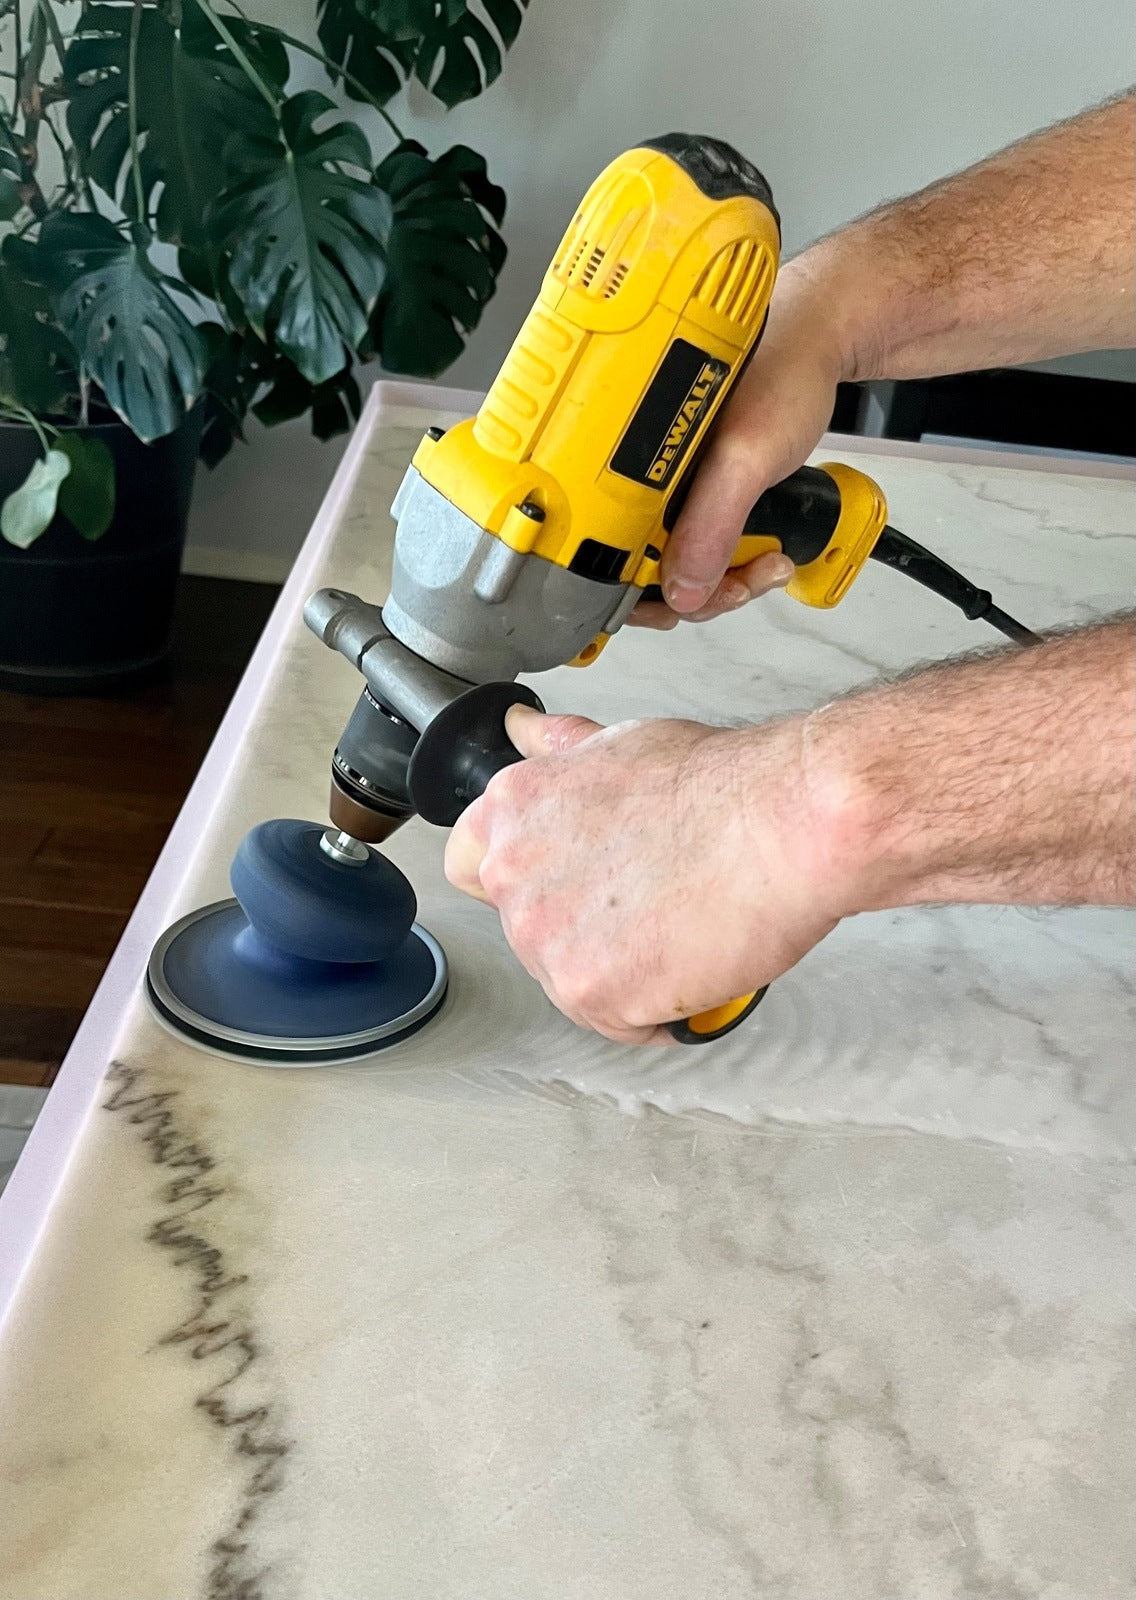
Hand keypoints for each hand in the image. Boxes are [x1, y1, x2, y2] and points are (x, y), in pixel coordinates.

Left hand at [444, 704, 856, 1044]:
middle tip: (652, 900)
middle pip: (530, 932)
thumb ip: (562, 752)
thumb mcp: (625, 744)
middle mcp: (514, 875)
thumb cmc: (721, 786)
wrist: (782, 826)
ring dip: (623, 970)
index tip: (567, 883)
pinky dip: (659, 1009)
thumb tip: (524, 729)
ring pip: (572, 982)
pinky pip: (620, 1023)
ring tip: (683, 925)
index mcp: (513, 811)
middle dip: (584, 927)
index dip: (525, 878)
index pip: (469, 862)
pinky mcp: (592, 994)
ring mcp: (547, 940)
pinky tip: (694, 964)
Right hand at [630, 260, 847, 631]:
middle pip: (643, 571)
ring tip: (766, 563)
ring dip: (725, 581)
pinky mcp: (699, 493)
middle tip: (741, 582)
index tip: (683, 603)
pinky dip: (735, 565)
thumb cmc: (780, 366)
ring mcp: (670, 487)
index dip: (642, 592)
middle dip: (698, 591)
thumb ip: (712, 524)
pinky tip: (763, 553)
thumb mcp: (748, 455)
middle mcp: (639, 474)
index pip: (604, 553)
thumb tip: (680, 590)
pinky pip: (703, 550)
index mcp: (625, 456)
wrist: (822, 338)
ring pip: (678, 567)